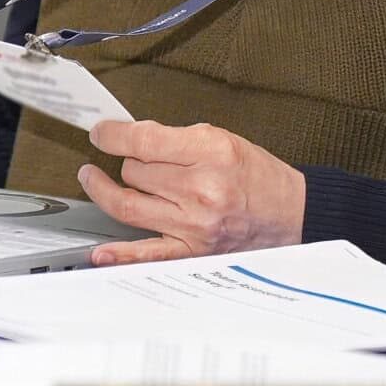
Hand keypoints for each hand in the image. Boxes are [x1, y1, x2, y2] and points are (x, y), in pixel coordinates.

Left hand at [78, 120, 305, 265]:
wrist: (291, 214)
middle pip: (134, 172)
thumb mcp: (225, 140)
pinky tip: (100, 250)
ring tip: (93, 179)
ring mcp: (195, 224)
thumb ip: (179, 140)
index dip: (112, 135)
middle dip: (127, 161)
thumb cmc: (259, 177)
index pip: (144, 141)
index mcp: (212, 153)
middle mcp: (201, 189)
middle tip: (129, 158)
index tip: (101, 132)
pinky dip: (120, 253)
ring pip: (129, 205)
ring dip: (105, 190)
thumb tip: (133, 139)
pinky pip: (147, 253)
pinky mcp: (193, 251)